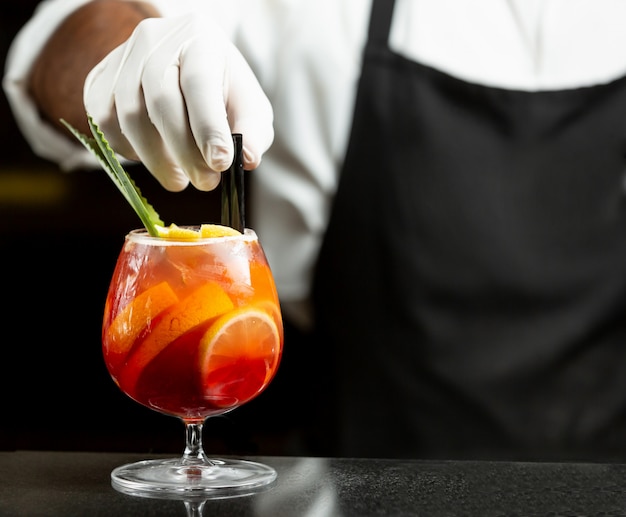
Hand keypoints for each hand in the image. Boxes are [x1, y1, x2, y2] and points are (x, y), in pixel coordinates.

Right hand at [84, 14, 273, 190]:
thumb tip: (248, 158)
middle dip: (185, 152)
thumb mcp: (248, 102)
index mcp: (199, 40)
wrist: (183, 61)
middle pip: (162, 102)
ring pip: (129, 117)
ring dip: (156, 159)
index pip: (199, 83)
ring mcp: (122, 58)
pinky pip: (105, 122)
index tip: (221, 164)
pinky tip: (153, 158)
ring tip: (179, 179)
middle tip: (205, 183)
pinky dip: (129, 150)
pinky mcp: (100, 79)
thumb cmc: (221, 86)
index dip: (209, 127)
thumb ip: (252, 129)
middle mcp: (155, 41)